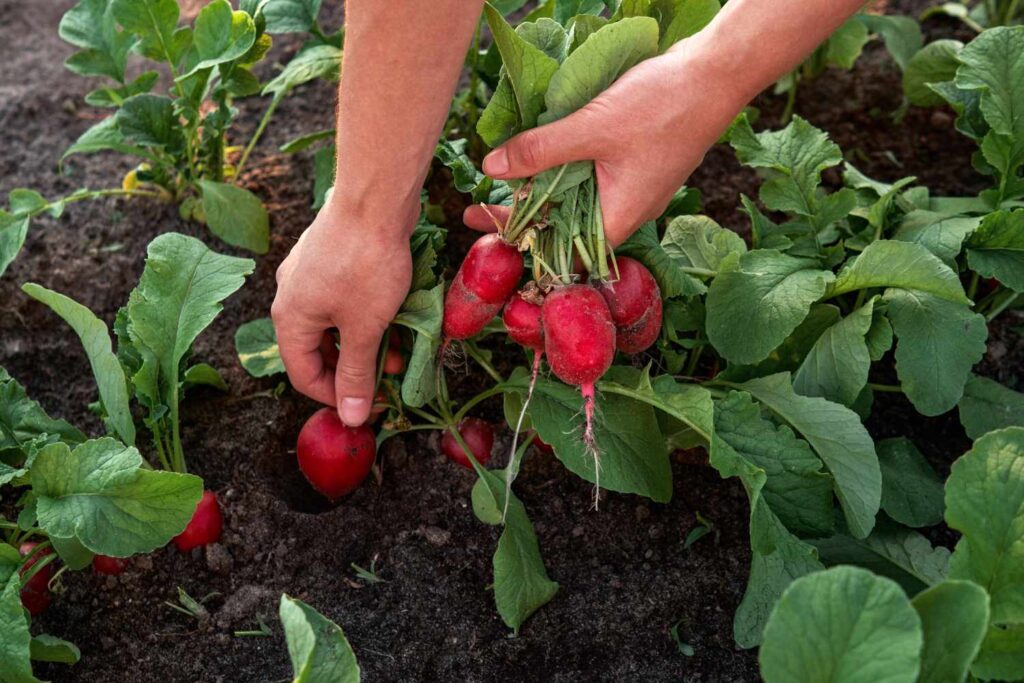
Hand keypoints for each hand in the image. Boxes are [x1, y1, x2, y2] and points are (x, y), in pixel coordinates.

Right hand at [272, 197, 413, 425]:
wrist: (374, 199)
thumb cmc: (366, 265)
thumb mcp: (365, 327)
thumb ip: (357, 372)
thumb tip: (350, 416)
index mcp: (289, 319)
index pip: (303, 375)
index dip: (336, 396)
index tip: (369, 406)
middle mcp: (290, 296)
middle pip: (316, 350)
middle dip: (353, 370)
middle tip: (387, 382)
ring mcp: (308, 274)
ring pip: (333, 324)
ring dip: (363, 344)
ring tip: (397, 355)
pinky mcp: (329, 258)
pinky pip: (342, 300)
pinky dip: (364, 317)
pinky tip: (392, 320)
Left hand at [464, 38, 750, 245]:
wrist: (715, 74)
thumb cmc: (662, 106)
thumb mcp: (591, 128)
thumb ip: (539, 151)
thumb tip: (491, 168)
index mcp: (620, 216)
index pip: (561, 247)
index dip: (522, 240)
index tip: (484, 229)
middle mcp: (627, 209)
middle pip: (566, 226)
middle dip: (524, 216)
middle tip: (478, 208)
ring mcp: (633, 186)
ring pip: (577, 199)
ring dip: (543, 191)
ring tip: (502, 184)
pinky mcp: (635, 164)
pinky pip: (591, 177)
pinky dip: (564, 170)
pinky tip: (541, 156)